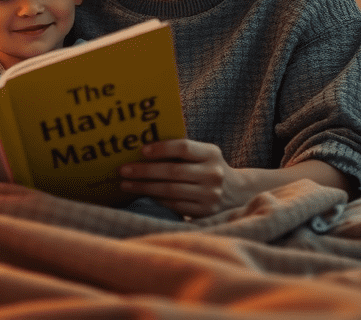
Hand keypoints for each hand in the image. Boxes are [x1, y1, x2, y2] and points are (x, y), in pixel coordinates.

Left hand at [119, 138, 247, 217]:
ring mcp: (210, 195)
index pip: (184, 147)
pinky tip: (142, 195)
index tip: (141, 150)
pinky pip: (173, 205)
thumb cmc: (207, 167)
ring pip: (170, 191)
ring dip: (144, 187)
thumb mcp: (202, 154)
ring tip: (126, 184)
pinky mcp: (204, 212)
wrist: (236, 192)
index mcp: (211, 153)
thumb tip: (142, 149)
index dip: (161, 149)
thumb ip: (181, 151)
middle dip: (144, 171)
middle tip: (123, 170)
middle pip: (172, 172)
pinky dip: (155, 200)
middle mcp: (213, 174)